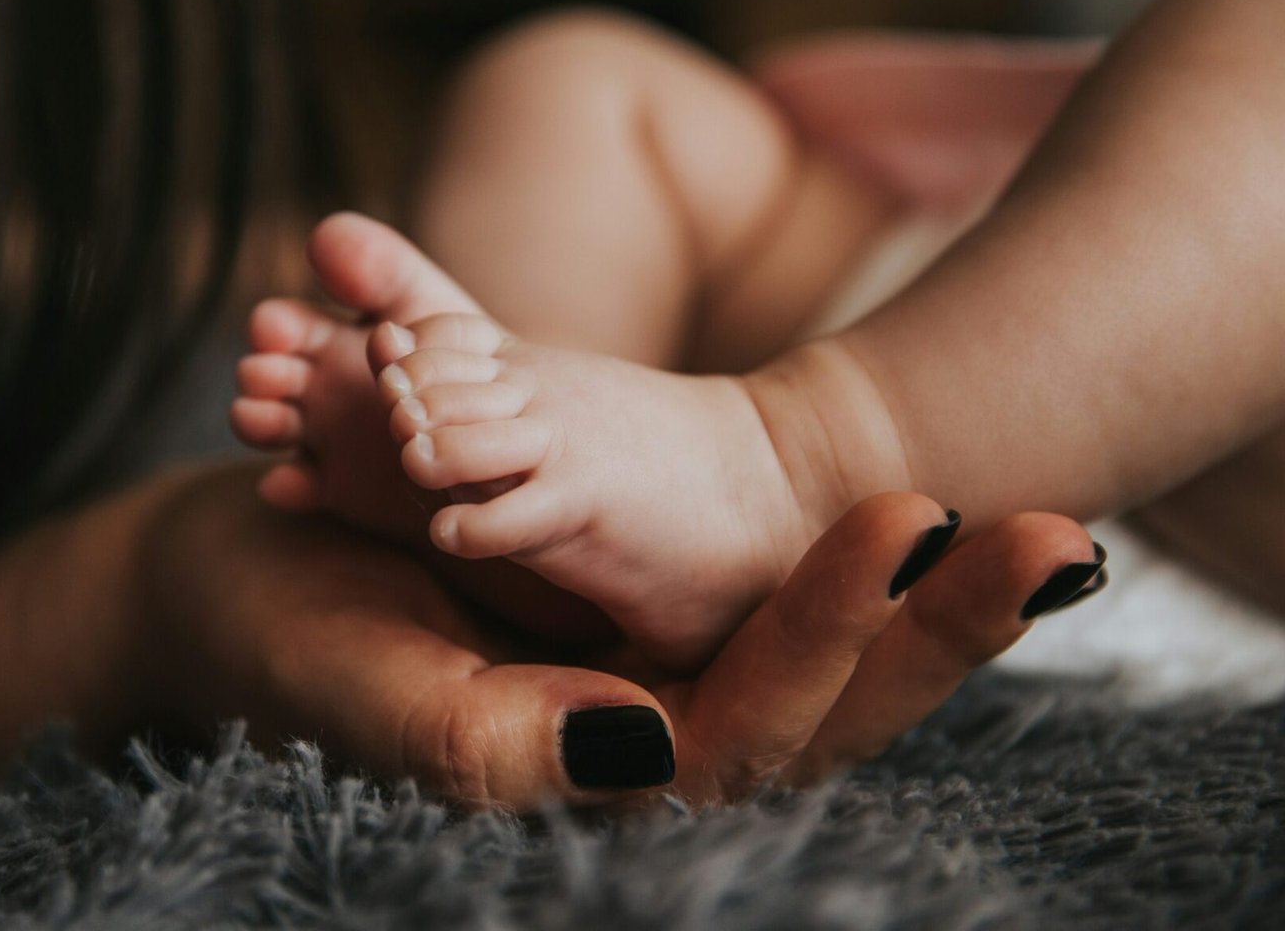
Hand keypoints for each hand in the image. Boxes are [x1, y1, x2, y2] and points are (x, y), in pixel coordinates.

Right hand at [143, 468, 1102, 807]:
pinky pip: (767, 605)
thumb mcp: (370, 687)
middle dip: (937, 632)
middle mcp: (640, 746)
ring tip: (1042, 532)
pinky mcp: (637, 624)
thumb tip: (649, 745)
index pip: (749, 733)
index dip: (836, 632)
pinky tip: (925, 517)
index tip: (908, 519)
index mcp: (585, 779)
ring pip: (816, 662)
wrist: (239, 580)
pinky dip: (847, 564)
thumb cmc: (283, 640)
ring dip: (929, 602)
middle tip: (1057, 543)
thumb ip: (489, 741)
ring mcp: (648, 683)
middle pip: (824, 711)